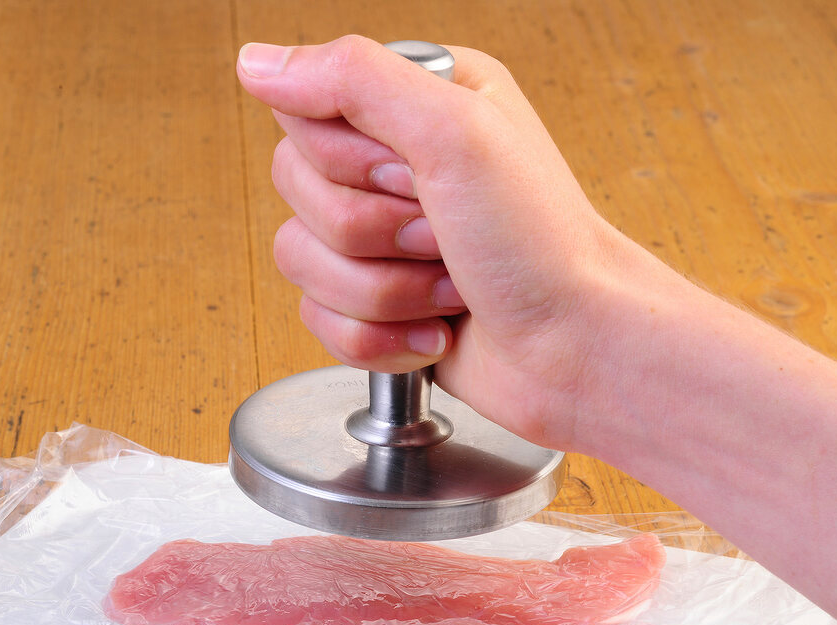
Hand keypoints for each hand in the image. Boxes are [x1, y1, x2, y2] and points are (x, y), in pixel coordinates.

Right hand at [235, 35, 684, 449]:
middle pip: (296, 189)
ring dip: (382, 290)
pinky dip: (377, 336)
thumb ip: (354, 79)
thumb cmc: (545, 246)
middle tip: (442, 235)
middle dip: (373, 231)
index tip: (415, 176)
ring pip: (301, 259)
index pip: (305, 111)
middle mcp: (399, 163)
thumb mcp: (458, 133)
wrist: (578, 351)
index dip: (350, 159)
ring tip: (448, 285)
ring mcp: (387, 239)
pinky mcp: (379, 303)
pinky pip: (319, 318)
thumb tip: (257, 62)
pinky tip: (435, 330)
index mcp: (420, 100)